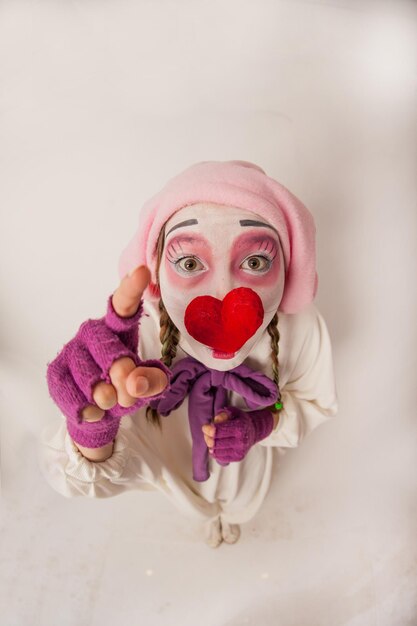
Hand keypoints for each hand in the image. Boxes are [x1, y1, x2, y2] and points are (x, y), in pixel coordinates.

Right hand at [47, 266, 169, 452]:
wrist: (99, 411)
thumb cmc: (126, 387)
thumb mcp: (149, 385)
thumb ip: (152, 381)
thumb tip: (135, 383)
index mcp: (118, 328)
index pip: (123, 304)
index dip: (131, 289)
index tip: (142, 272)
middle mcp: (92, 332)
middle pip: (106, 346)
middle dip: (120, 372)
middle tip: (129, 394)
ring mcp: (71, 350)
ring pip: (87, 375)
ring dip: (105, 397)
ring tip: (112, 403)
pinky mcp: (55, 371)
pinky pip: (71, 392)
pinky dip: (88, 409)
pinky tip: (95, 410)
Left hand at [202, 405, 273, 462]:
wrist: (253, 431)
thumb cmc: (241, 420)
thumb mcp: (234, 412)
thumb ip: (224, 414)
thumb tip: (216, 420)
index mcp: (239, 427)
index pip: (217, 431)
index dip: (207, 429)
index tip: (205, 427)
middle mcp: (241, 441)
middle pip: (215, 442)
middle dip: (207, 437)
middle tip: (206, 433)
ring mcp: (240, 451)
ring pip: (216, 451)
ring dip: (210, 445)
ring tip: (211, 439)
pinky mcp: (238, 458)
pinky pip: (220, 458)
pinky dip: (214, 452)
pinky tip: (216, 446)